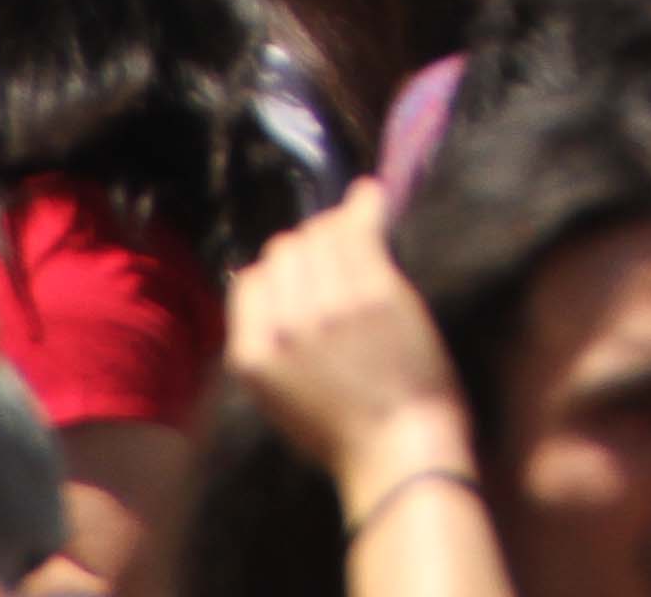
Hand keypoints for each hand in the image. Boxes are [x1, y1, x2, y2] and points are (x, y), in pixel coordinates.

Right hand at [226, 184, 473, 483]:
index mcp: (252, 354)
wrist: (399, 451)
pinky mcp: (373, 290)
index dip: (279, 274)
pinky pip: (360, 229)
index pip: (251, 279)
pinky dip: (365, 206)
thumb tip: (263, 278)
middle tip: (337, 257)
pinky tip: (371, 197)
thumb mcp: (280, 396)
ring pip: (321, 233)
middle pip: (286, 249)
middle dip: (310, 248)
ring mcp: (329, 304)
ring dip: (338, 228)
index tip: (305, 275)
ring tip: (356, 233)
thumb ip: (267, 340)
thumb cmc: (344, 432)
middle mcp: (284, 324)